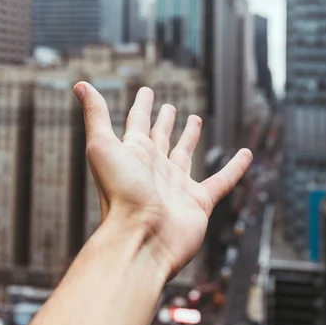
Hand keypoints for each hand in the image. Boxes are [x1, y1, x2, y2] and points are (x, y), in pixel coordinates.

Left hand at [74, 83, 252, 279]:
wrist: (140, 239)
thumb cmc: (119, 194)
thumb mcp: (102, 146)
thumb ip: (96, 115)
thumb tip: (80, 85)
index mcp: (134, 153)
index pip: (138, 122)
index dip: (142, 105)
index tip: (147, 91)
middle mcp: (154, 167)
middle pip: (161, 138)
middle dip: (164, 122)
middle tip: (170, 107)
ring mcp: (176, 185)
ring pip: (185, 155)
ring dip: (190, 138)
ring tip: (195, 120)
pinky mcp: (198, 202)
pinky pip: (221, 181)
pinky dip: (234, 168)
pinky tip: (246, 154)